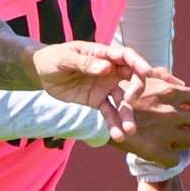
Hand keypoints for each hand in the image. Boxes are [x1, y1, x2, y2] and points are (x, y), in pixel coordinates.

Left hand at [32, 41, 151, 139]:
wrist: (41, 73)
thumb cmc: (52, 59)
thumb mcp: (64, 59)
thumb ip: (84, 63)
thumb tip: (106, 68)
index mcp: (102, 54)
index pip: (126, 56)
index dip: (138, 62)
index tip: (148, 72)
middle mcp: (109, 70)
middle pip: (132, 78)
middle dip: (137, 89)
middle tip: (130, 100)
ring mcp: (105, 87)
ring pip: (123, 101)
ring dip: (127, 115)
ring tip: (129, 130)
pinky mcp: (98, 101)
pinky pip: (110, 113)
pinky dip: (114, 124)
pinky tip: (117, 136)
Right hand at [108, 67, 189, 166]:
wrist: (94, 117)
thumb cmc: (114, 95)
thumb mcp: (137, 78)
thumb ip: (160, 76)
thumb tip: (181, 83)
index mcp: (168, 92)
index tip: (183, 110)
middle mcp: (170, 112)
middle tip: (182, 128)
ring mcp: (164, 132)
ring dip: (186, 142)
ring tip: (174, 141)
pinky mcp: (154, 151)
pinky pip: (174, 159)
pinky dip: (168, 158)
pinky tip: (160, 154)